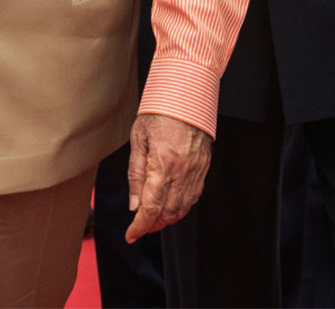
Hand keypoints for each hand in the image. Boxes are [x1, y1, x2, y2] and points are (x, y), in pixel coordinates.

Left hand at [125, 113, 212, 242]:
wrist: (187, 98)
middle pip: (167, 213)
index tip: (131, 235)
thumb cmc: (159, 113)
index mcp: (162, 165)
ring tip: (152, 220)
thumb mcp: (138, 139)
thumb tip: (134, 204)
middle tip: (138, 227)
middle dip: (152, 225)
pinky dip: (181, 208)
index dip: (140, 226)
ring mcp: (195, 173)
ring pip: (182, 209)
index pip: (151, 207)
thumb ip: (136, 174)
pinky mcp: (203, 170)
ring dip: (166, 219)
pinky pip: (193, 198)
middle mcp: (182, 174)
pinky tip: (170, 207)